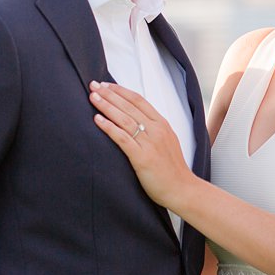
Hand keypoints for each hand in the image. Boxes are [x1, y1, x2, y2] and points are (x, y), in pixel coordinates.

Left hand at [89, 81, 195, 210]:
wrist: (182, 189)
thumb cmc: (173, 170)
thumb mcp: (167, 142)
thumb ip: (153, 130)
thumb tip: (136, 122)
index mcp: (162, 124)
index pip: (138, 100)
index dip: (121, 91)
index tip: (107, 85)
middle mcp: (156, 130)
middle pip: (129, 106)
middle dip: (109, 94)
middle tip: (94, 85)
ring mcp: (150, 143)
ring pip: (124, 119)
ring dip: (106, 106)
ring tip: (93, 98)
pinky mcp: (142, 157)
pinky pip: (122, 138)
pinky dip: (109, 127)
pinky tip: (97, 120)